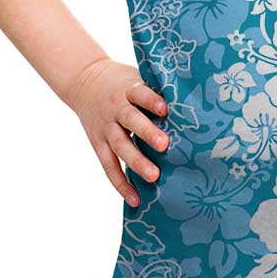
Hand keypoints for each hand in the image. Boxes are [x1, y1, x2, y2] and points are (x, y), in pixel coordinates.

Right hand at [67, 58, 167, 206]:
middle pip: (131, 120)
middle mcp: (115, 108)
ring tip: (154, 176)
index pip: (139, 93)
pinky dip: (121, 184)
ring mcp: (106, 128)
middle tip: (165, 145)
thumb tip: (192, 103)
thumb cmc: (123, 83)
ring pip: (121, 146)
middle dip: (147, 133)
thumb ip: (156, 90)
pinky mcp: (98, 144)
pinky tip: (135, 199)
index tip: (166, 109)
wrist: (84, 81)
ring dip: (137, 162)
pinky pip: (109, 166)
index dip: (151, 100)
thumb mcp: (136, 78)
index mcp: (128, 89)